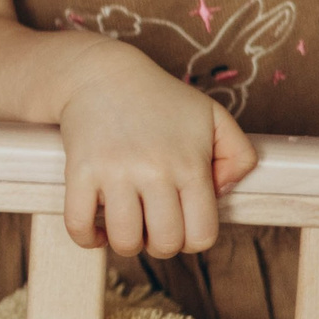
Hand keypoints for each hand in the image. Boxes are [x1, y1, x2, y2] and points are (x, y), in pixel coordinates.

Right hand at [56, 39, 257, 258]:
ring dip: (127, 243)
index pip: (201, 234)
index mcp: (189, 164)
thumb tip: (223, 192)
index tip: (181, 225)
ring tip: (128, 225)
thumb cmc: (160, 98)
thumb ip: (239, 155)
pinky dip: (89, 239)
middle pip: (164, 244)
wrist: (102, 74)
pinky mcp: (80, 172)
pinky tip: (98, 229)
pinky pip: (79, 225)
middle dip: (160, 244)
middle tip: (153, 224)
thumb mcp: (213, 116)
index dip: (193, 240)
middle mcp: (154, 171)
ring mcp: (114, 172)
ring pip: (125, 240)